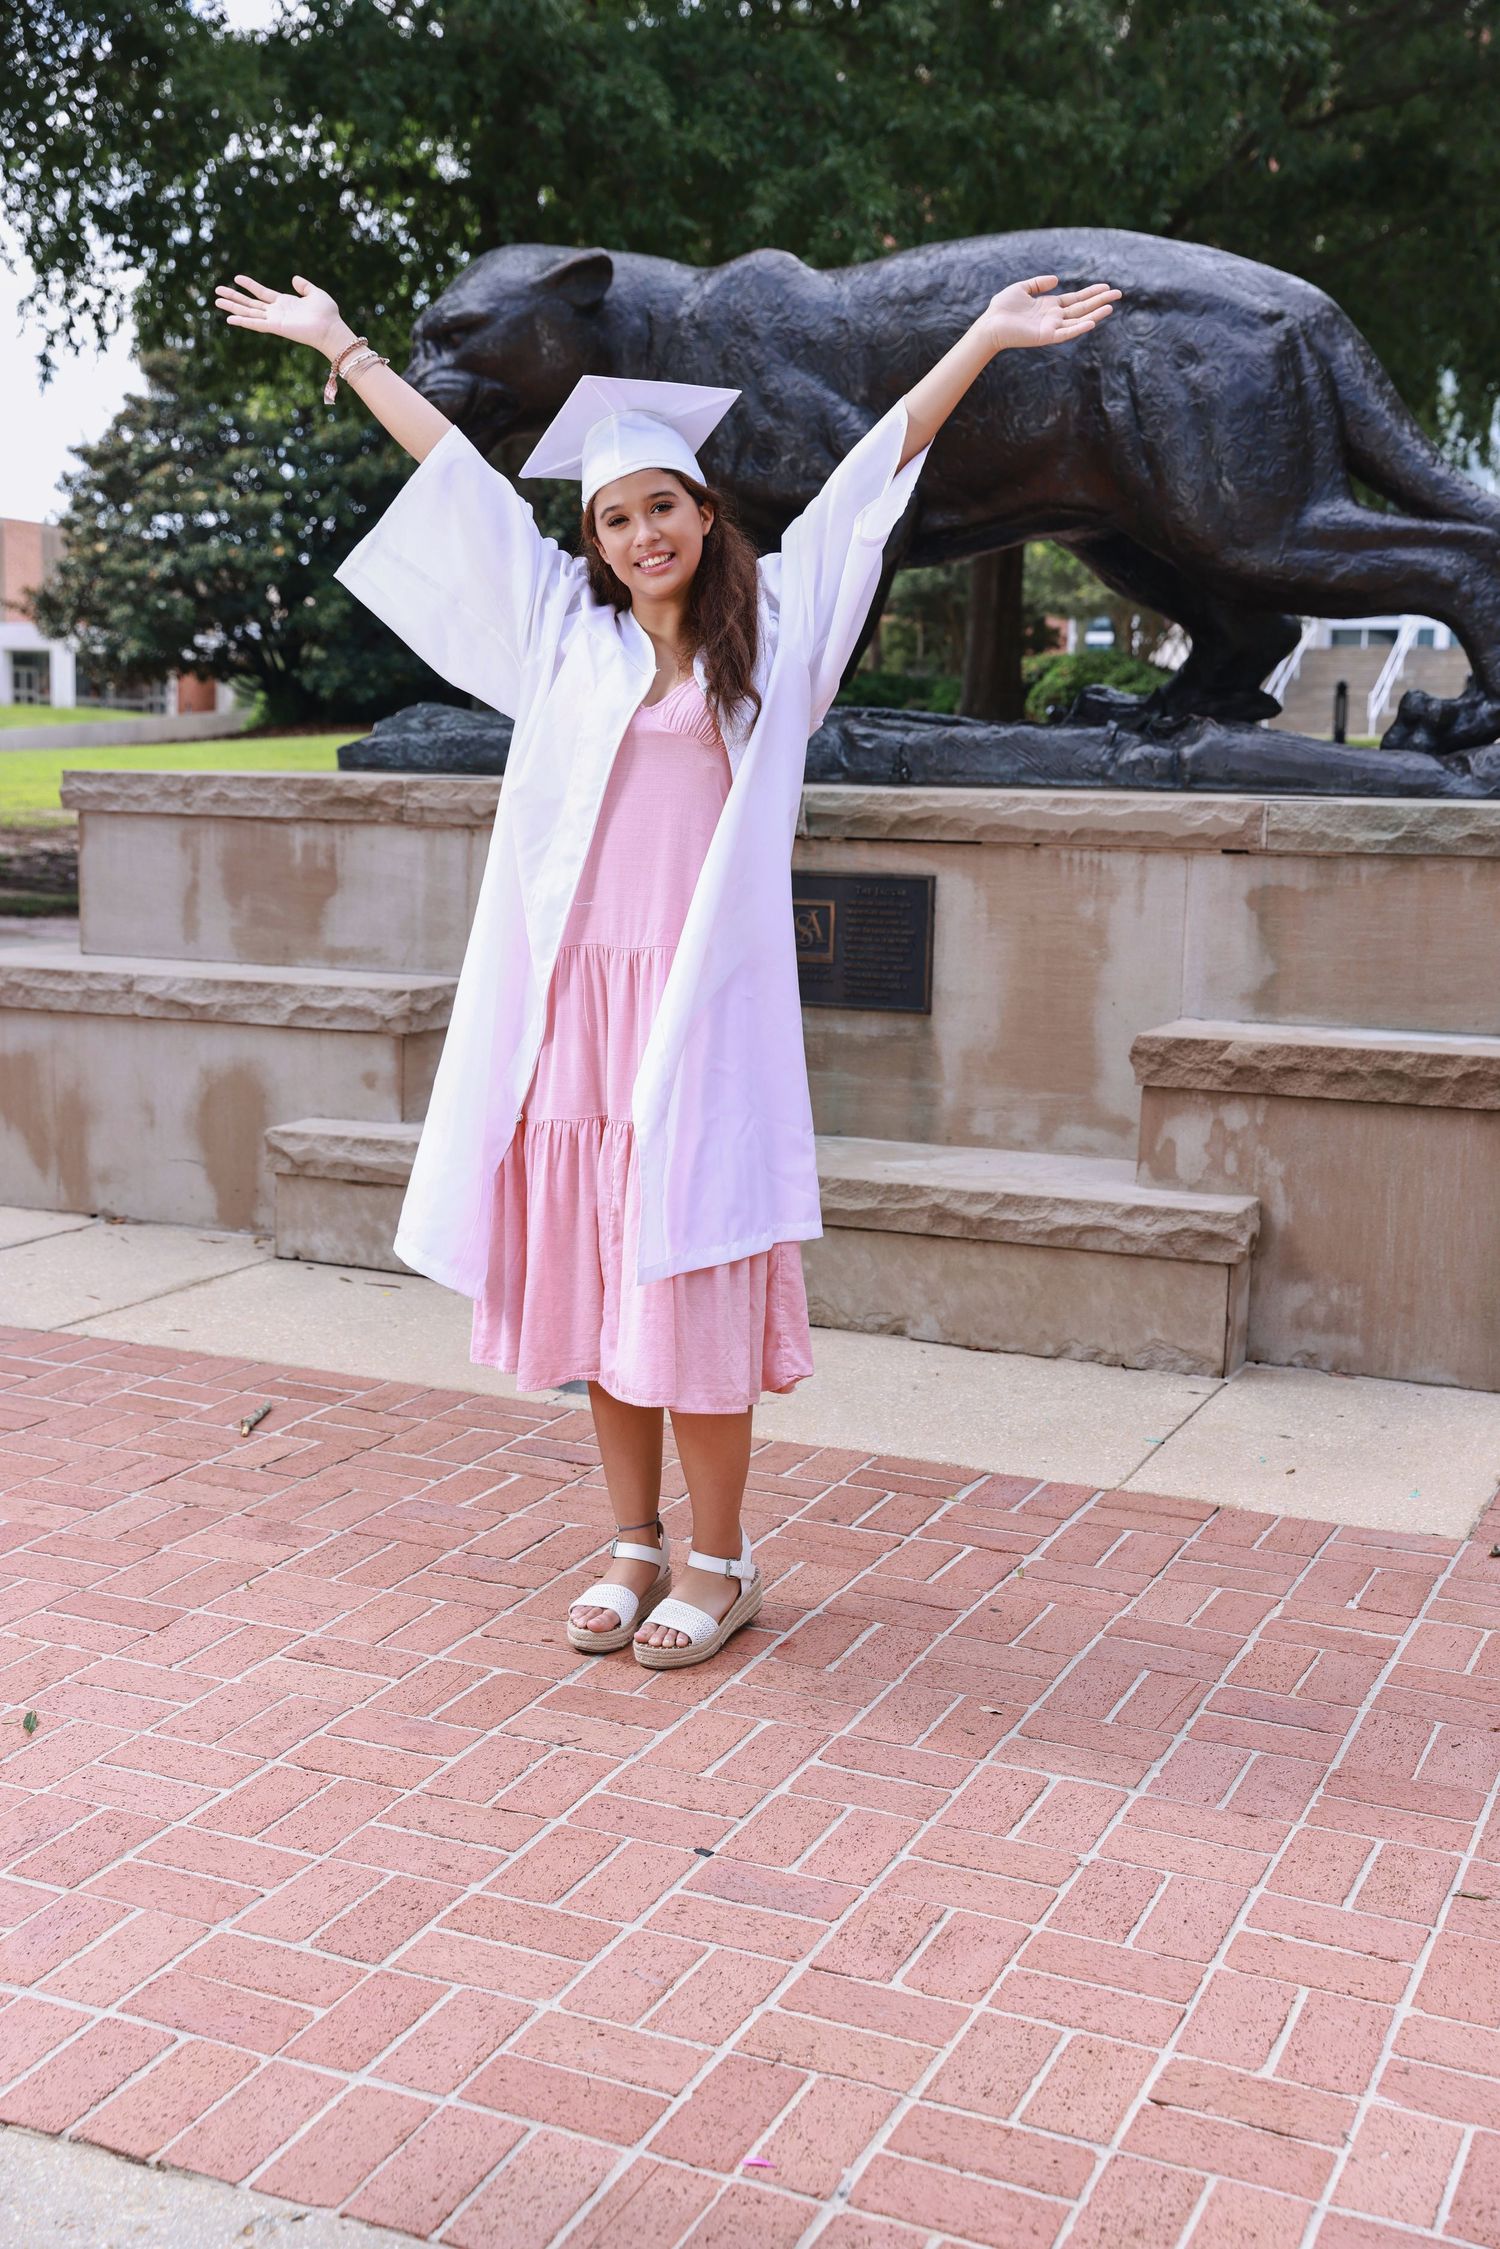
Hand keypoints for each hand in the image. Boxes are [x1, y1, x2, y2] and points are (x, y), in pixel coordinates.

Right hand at [213, 272, 351, 360]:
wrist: (331, 328)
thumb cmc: (327, 314)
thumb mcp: (315, 293)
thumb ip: (304, 286)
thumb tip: (294, 278)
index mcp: (284, 303)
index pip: (262, 293)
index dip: (249, 285)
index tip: (237, 278)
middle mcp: (276, 312)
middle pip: (250, 303)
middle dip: (234, 297)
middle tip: (217, 291)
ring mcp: (274, 320)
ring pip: (248, 313)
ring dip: (232, 307)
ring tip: (216, 301)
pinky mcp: (276, 328)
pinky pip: (255, 324)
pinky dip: (242, 322)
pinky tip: (229, 319)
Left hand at [983, 275, 1120, 352]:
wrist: (990, 324)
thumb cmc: (1002, 308)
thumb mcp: (1022, 288)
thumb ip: (1039, 283)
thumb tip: (1057, 279)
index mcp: (1050, 306)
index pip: (1076, 299)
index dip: (1091, 292)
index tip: (1107, 287)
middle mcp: (1054, 317)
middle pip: (1082, 308)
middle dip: (1100, 301)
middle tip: (1119, 293)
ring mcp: (1052, 327)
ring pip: (1078, 320)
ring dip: (1095, 314)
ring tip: (1111, 306)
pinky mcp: (1046, 337)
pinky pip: (1066, 333)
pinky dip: (1079, 328)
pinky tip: (1092, 323)